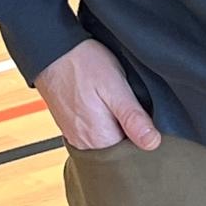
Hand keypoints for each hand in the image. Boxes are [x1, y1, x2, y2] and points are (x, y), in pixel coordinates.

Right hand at [34, 39, 161, 151]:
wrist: (52, 52)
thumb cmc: (84, 64)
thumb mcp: (115, 86)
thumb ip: (132, 117)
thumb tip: (152, 143)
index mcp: (100, 139)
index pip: (132, 154)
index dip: (144, 137)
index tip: (146, 117)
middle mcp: (86, 145)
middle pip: (119, 150)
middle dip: (131, 133)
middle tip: (132, 105)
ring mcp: (76, 137)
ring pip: (108, 141)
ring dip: (117, 127)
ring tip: (118, 102)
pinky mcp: (71, 127)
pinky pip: (94, 133)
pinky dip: (104, 122)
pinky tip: (105, 104)